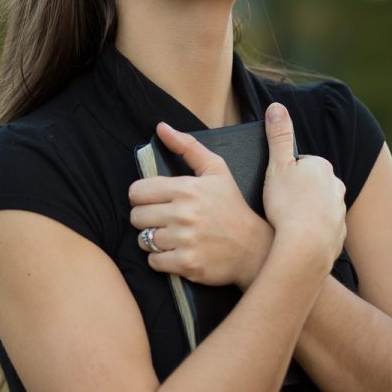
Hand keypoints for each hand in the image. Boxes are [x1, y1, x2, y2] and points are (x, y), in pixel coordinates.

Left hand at [128, 121, 273, 289]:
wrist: (255, 249)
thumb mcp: (216, 170)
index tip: (156, 201)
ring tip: (173, 236)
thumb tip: (161, 127)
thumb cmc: (232, 207)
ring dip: (153, 240)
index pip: (136, 192)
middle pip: (136, 217)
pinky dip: (162, 259)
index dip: (143, 197)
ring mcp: (185, 241)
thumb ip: (187, 146)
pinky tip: (178, 252)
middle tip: (165, 220)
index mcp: (187, 189)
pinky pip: (154, 261)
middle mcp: (184, 214)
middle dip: (147, 218)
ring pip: (143, 240)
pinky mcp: (187, 264)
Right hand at [262, 102, 346, 270]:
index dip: (282, 175)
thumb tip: (277, 106)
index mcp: (321, 167)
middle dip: (295, 193)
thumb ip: (278, 136)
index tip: (273, 187)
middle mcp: (336, 186)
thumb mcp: (276, 166)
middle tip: (276, 206)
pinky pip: (322, 229)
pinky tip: (295, 239)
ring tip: (284, 225)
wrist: (306, 247)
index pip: (300, 164)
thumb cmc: (288, 206)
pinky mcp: (339, 234)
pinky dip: (310, 233)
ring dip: (303, 213)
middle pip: (310, 185)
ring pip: (317, 207)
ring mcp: (339, 211)